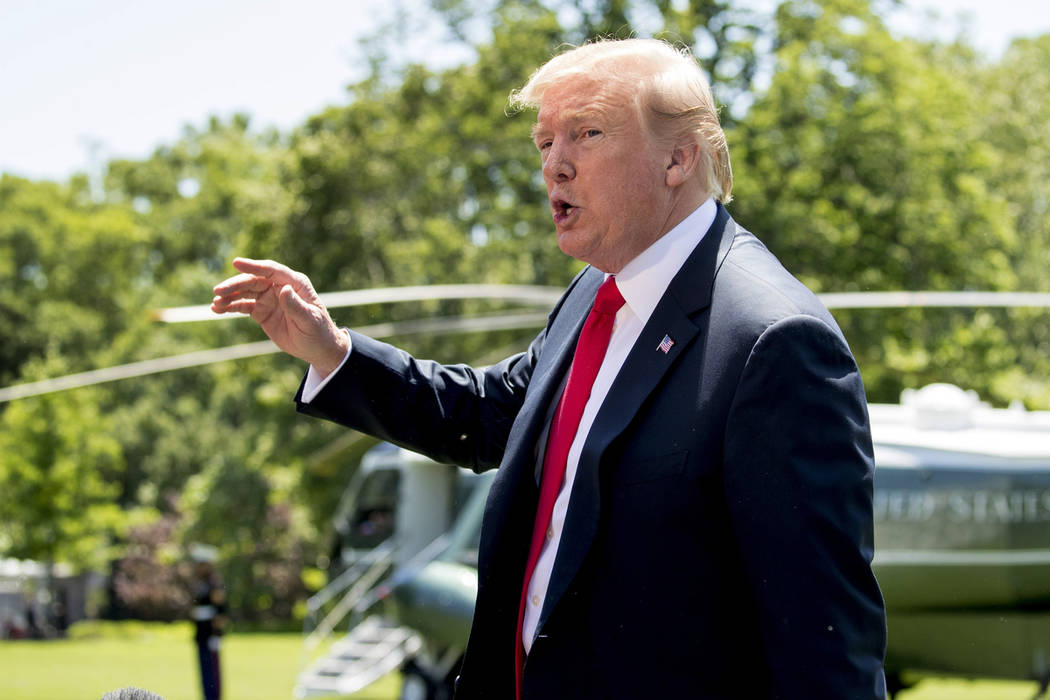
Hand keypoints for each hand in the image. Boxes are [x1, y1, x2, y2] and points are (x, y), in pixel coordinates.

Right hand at [211, 258, 349, 374]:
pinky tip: (217, 309)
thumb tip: (283, 289)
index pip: (272, 270)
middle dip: (235, 285)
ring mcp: (269, 298)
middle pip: (254, 281)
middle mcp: (279, 287)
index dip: (254, 266)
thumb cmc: (319, 332)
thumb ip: (296, 306)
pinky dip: (230, 307)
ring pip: (245, 292)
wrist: (318, 348)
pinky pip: (243, 305)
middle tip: (218, 291)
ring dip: (229, 296)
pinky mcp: (262, 311)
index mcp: (294, 283)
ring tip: (215, 304)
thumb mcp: (310, 320)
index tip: (236, 262)